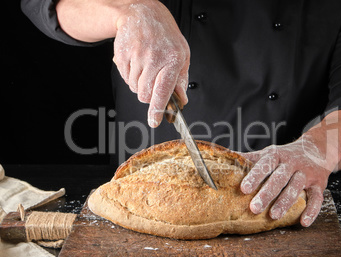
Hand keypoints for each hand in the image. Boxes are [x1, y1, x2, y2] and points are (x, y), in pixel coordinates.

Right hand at [113, 0, 189, 126]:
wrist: (142, 14)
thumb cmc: (165, 36)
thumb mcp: (182, 55)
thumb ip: (181, 80)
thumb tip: (181, 100)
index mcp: (171, 60)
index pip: (162, 91)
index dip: (158, 109)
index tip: (154, 121)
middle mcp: (153, 59)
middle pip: (145, 95)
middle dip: (148, 96)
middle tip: (153, 82)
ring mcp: (136, 57)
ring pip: (134, 88)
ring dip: (139, 85)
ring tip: (146, 67)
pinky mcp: (122, 57)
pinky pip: (125, 79)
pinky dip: (131, 76)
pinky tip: (137, 63)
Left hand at [239, 136, 337, 226]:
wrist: (317, 148)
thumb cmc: (285, 155)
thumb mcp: (268, 153)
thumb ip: (248, 158)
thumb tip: (224, 157)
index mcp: (276, 155)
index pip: (264, 165)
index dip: (254, 176)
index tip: (243, 188)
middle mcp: (292, 163)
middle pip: (279, 178)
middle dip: (267, 194)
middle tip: (254, 208)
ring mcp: (306, 174)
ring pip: (296, 188)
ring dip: (285, 203)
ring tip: (273, 216)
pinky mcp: (319, 184)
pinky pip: (317, 198)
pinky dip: (311, 210)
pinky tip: (303, 222)